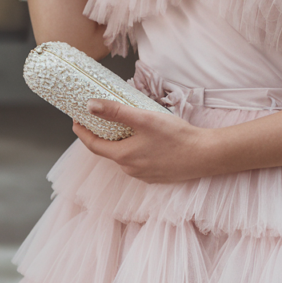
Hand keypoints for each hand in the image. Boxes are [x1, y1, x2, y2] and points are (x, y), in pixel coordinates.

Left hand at [71, 98, 216, 182]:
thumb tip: (90, 106)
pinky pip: (139, 162)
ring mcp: (143, 175)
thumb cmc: (175, 136)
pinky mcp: (156, 176)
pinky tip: (146, 140)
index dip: (82, 132)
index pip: (93, 145)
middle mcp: (130, 169)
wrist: (205, 156)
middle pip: (109, 150)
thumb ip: (116, 112)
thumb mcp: (144, 118)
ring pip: (125, 156)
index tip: (76, 119)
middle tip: (100, 117)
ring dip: (121, 142)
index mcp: (123, 156)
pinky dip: (135, 150)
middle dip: (102, 135)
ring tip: (125, 125)